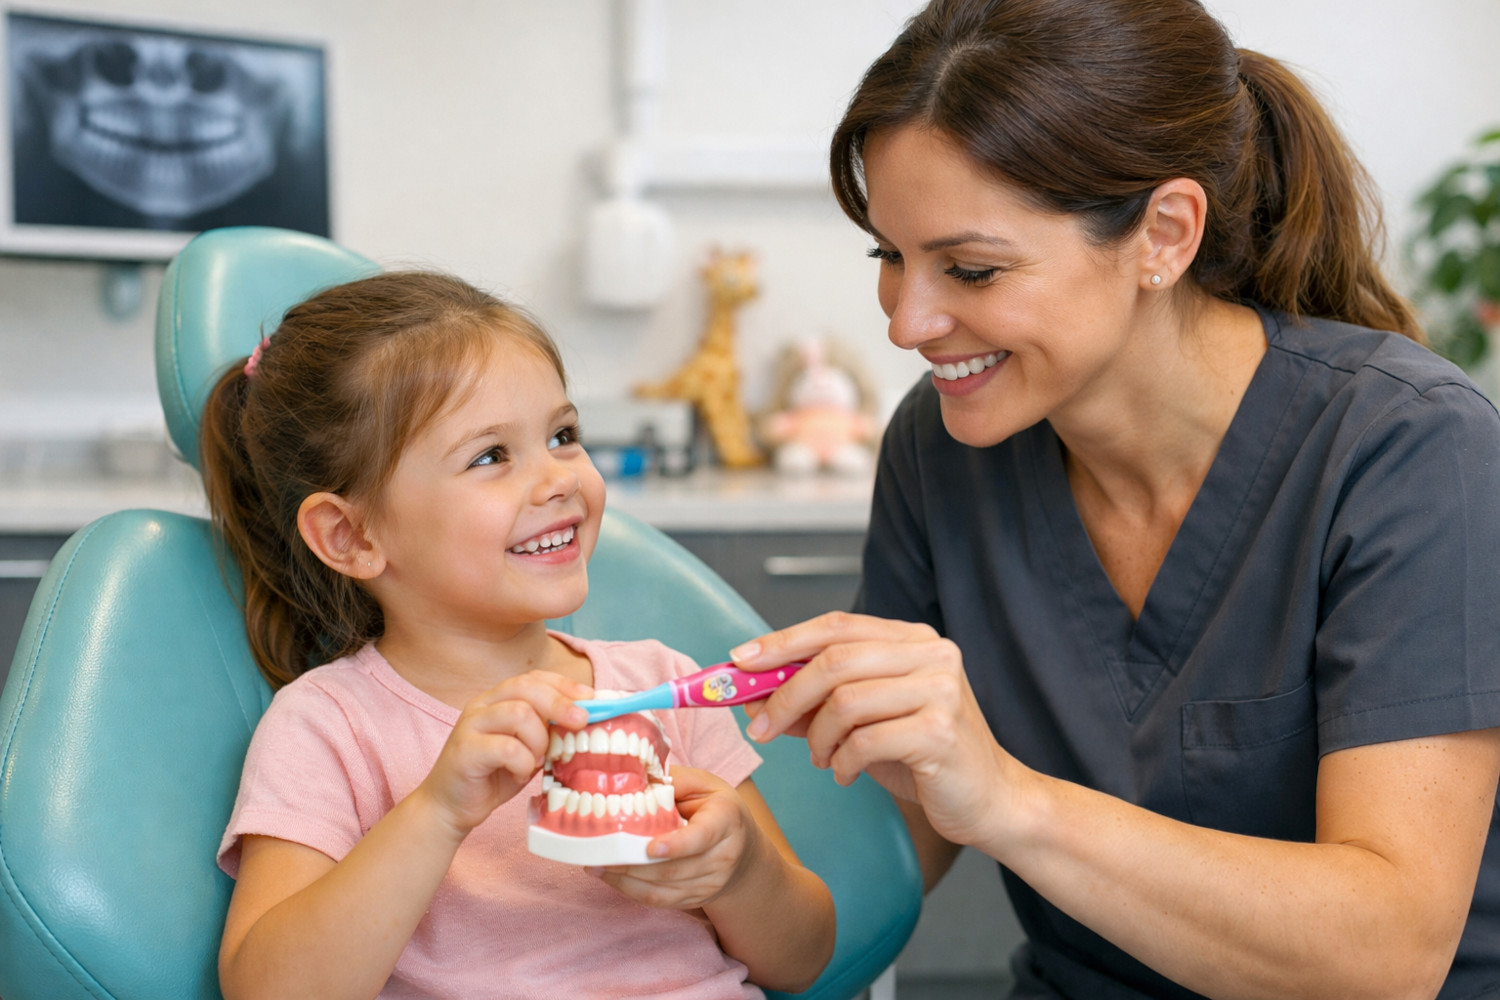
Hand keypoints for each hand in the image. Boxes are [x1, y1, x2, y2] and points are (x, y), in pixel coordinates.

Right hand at [417, 671, 591, 841]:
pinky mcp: (464, 750)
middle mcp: (482, 705)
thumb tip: (586, 721)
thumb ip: (547, 732)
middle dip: (560, 703)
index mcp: (497, 699)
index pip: (533, 678)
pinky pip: (506, 747)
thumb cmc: (493, 775)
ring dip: (539, 740)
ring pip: (519, 713)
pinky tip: (519, 773)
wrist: (451, 807)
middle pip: (526, 687)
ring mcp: (470, 725)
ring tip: (537, 761)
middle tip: (581, 723)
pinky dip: (522, 762)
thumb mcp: (528, 749)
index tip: (591, 698)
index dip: (564, 685)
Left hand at [593, 767, 761, 910]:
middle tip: (601, 854)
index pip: (702, 837)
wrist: (745, 849)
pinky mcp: (698, 899)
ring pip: (665, 889)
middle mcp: (724, 856)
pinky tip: (612, 879)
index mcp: (727, 820)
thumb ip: (673, 780)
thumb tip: (634, 777)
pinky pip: (662, 902)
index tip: (650, 848)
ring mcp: (713, 883)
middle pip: (675, 869)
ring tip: (598, 866)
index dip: (676, 845)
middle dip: (634, 864)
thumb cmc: (717, 808)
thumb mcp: (704, 784)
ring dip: (627, 881)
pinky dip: (633, 892)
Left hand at [736, 611, 1018, 848]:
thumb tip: (751, 696)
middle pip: (834, 660)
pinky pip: (865, 741)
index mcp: (913, 639)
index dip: (782, 641)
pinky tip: (847, 775)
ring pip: (845, 702)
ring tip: (822, 760)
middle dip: (784, 695)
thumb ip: (816, 703)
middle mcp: (931, 654)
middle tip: (758, 729)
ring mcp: (941, 690)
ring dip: (817, 738)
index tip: (738, 662)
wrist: (990, 801)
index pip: (835, 626)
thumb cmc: (923, 758)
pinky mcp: (941, 732)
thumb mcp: (864, 723)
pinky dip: (843, 763)